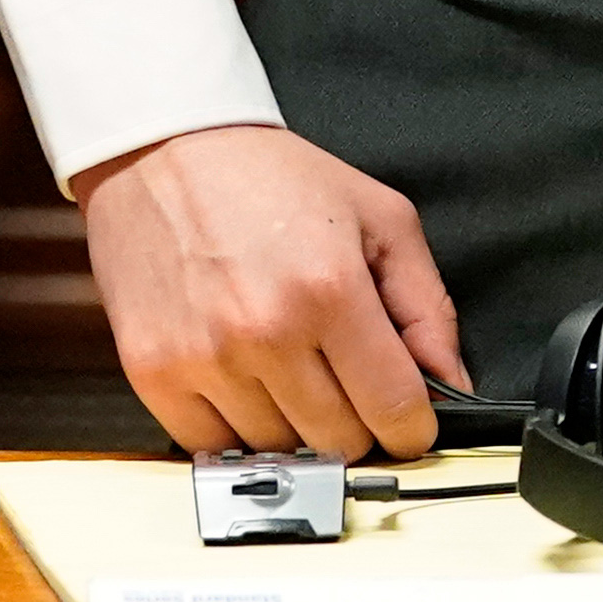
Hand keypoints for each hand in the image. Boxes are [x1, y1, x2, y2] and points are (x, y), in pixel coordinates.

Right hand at [75, 123, 470, 459]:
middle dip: (354, 419)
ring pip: (280, 451)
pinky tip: (240, 381)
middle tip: (340, 376)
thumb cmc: (269, 178)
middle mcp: (266, 331)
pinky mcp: (153, 372)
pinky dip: (233, 428)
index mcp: (331, 289)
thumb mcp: (378, 216)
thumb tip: (450, 382)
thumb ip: (427, 306)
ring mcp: (205, 358)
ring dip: (292, 423)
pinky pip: (212, 447)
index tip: (405, 418)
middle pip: (340, 441)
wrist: (163, 150)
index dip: (412, 423)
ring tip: (284, 364)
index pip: (395, 409)